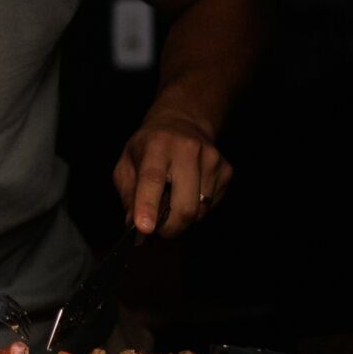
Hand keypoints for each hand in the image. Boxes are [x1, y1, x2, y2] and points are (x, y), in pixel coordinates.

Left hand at [113, 110, 231, 237]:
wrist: (181, 124)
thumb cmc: (148, 147)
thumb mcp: (126, 164)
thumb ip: (127, 194)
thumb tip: (133, 225)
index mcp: (156, 146)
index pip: (152, 179)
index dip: (147, 205)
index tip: (144, 228)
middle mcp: (187, 150)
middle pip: (185, 205)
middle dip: (170, 227)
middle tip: (159, 229)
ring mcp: (212, 160)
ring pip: (200, 210)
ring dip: (183, 217)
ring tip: (172, 201)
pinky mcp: (226, 170)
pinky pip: (211, 206)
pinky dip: (197, 209)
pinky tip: (187, 192)